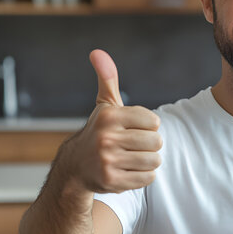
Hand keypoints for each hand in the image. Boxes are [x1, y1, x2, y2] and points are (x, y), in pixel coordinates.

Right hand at [64, 49, 162, 193]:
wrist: (76, 168)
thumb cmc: (99, 132)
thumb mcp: (105, 106)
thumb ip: (108, 79)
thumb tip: (97, 52)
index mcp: (109, 116)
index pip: (154, 122)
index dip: (149, 127)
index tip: (134, 129)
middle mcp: (106, 137)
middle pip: (156, 142)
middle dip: (150, 145)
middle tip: (133, 146)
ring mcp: (108, 161)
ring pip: (154, 161)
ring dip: (148, 161)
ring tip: (132, 158)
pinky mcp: (112, 181)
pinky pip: (148, 178)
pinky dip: (143, 176)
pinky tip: (129, 171)